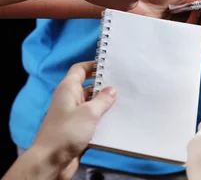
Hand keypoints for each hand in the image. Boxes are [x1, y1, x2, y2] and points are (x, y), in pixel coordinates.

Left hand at [30, 61, 116, 178]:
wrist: (50, 161)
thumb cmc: (67, 131)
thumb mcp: (89, 112)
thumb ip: (102, 99)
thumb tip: (112, 89)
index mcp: (68, 89)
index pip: (80, 69)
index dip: (93, 65)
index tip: (111, 64)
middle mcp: (69, 99)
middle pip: (88, 86)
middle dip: (104, 85)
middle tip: (124, 83)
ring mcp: (72, 115)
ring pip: (91, 104)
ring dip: (105, 103)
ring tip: (125, 100)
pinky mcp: (76, 129)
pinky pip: (92, 119)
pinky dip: (102, 118)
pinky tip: (117, 119)